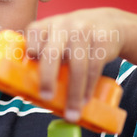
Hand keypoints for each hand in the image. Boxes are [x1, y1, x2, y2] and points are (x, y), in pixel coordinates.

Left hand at [25, 8, 124, 122]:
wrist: (110, 23)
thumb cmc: (74, 38)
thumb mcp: (56, 37)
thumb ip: (43, 54)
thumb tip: (27, 91)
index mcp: (46, 26)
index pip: (33, 36)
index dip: (30, 51)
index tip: (30, 69)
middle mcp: (62, 26)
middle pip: (52, 53)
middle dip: (47, 77)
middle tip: (46, 97)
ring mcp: (83, 31)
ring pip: (77, 65)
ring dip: (73, 93)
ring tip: (71, 113)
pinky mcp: (102, 40)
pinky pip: (94, 67)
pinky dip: (88, 87)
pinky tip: (85, 100)